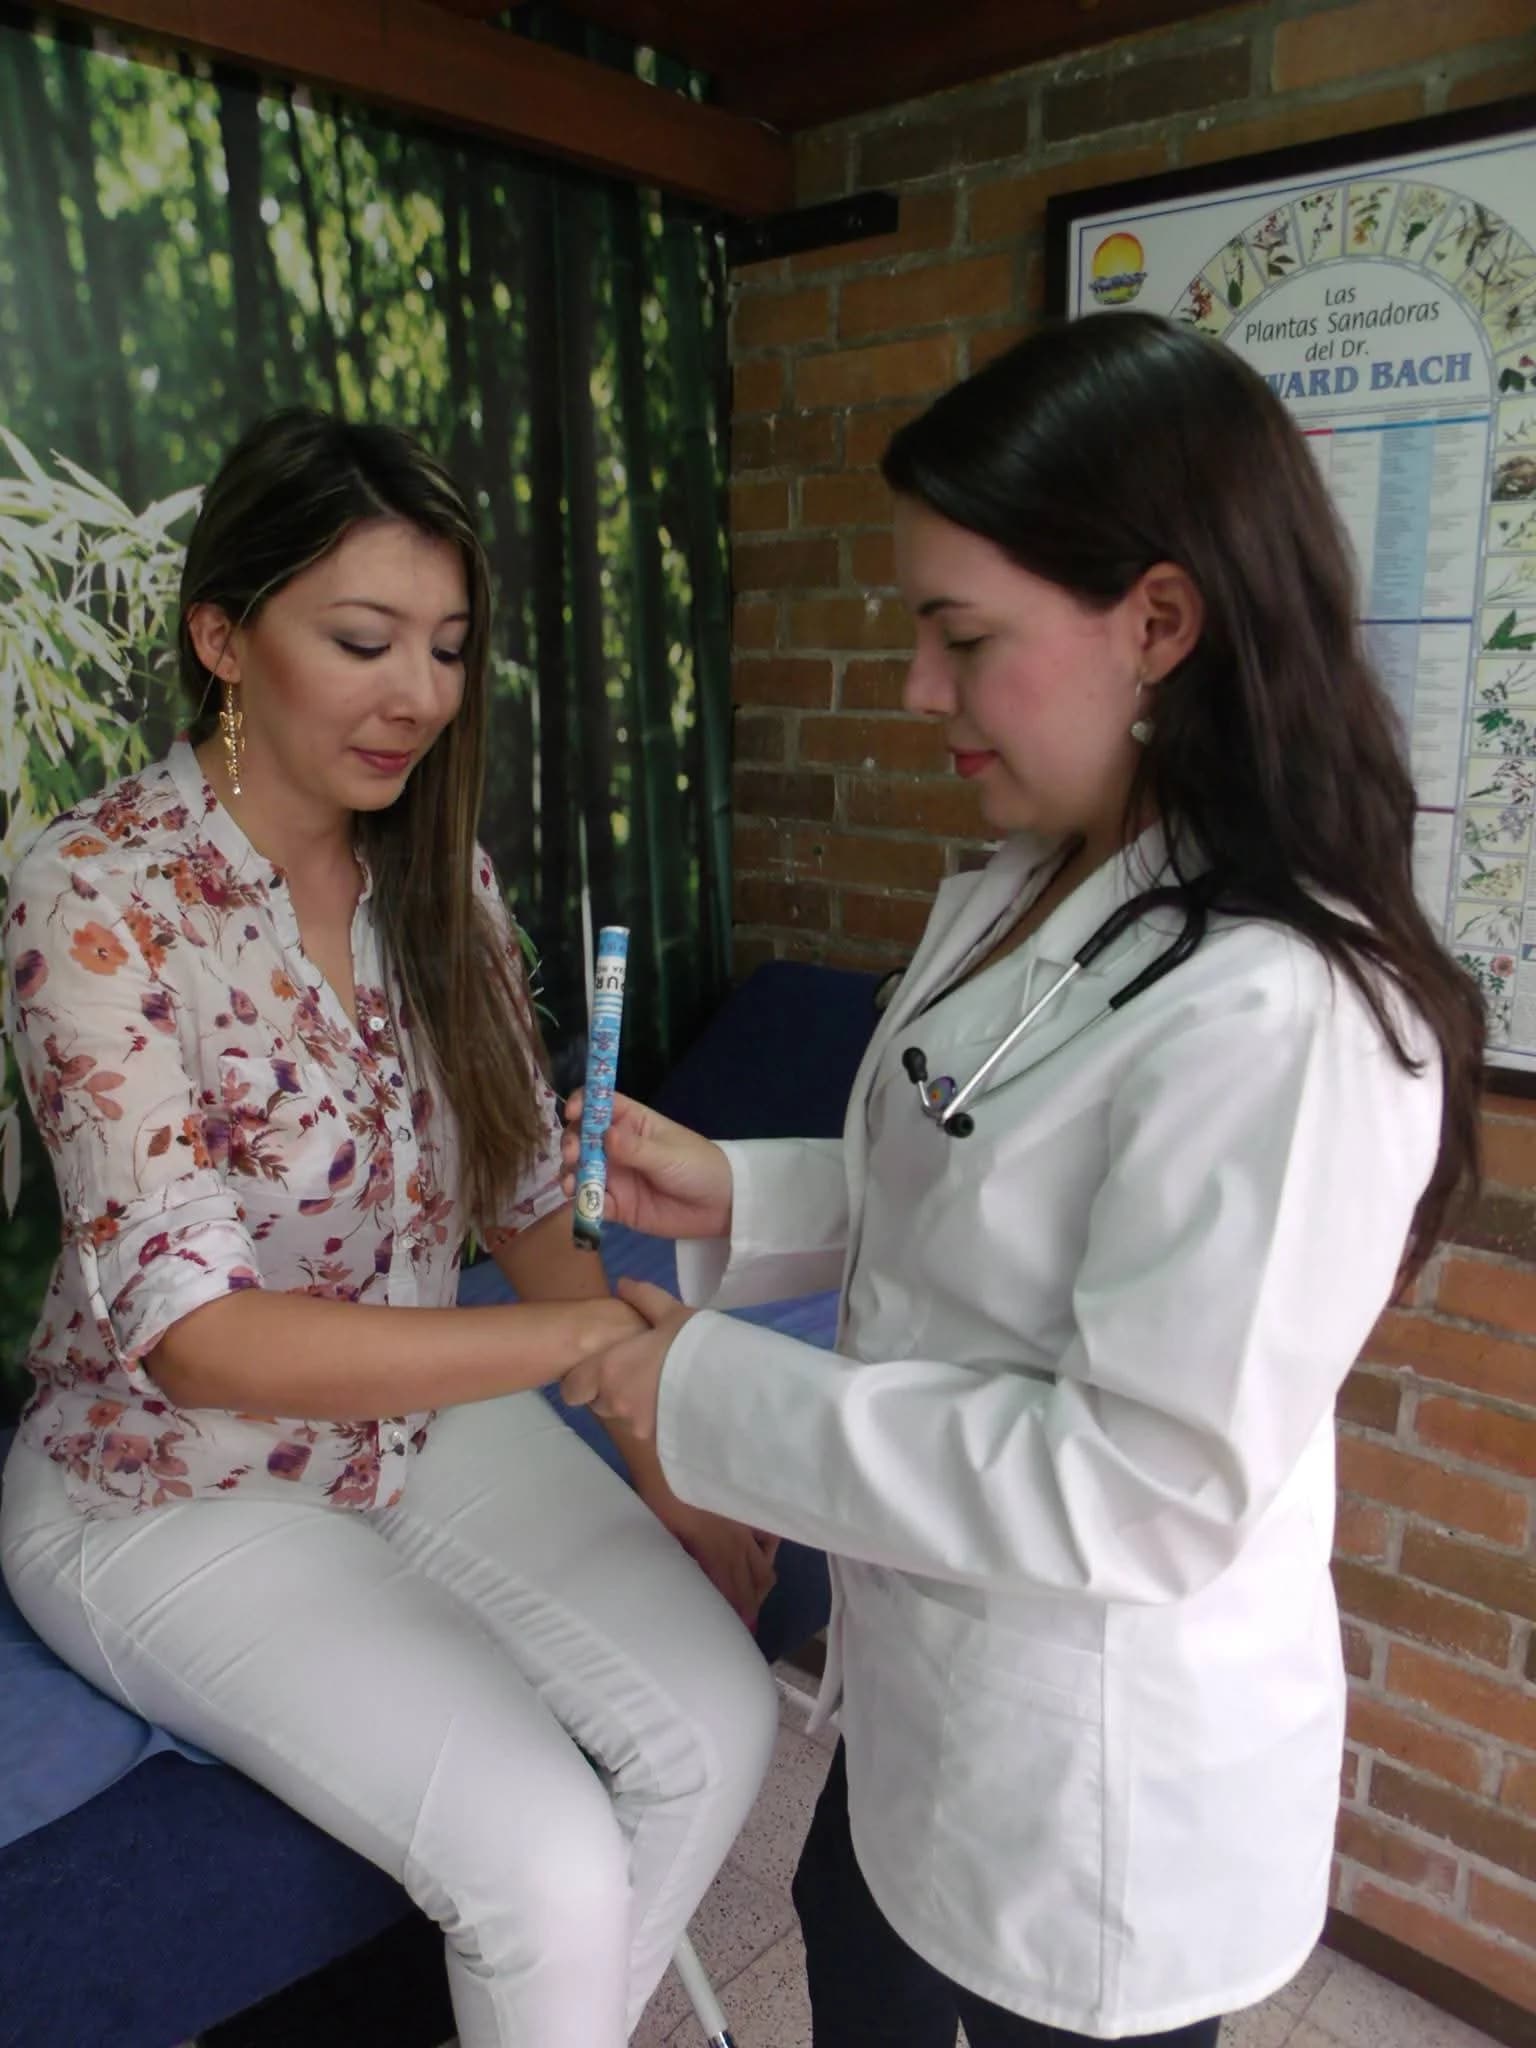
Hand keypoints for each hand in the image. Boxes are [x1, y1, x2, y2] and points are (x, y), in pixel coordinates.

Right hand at [560, 1091, 732, 1240]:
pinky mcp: (616, 1205)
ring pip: (580, 1170)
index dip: (582, 1103)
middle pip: (582, 1137)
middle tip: (572, 1155)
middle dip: (571, 1143)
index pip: (600, 1104)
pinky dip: (581, 1202)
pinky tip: (579, 1203)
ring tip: (571, 1183)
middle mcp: (617, 1147)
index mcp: (632, 1123)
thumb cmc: (698, 1166)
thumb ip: (636, 1149)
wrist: (720, 1207)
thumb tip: (605, 1134)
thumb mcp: (668, 1155)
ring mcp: (614, 1176)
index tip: (572, 1112)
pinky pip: (591, 1202)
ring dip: (570, 1173)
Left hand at [561, 1277, 690, 1439]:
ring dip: (636, 1405)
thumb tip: (623, 1284)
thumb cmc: (693, 1345)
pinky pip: (650, 1429)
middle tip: (639, 1372)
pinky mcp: (660, 1441)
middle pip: (599, 1404)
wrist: (729, 1386)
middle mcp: (616, 1403)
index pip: (572, 1390)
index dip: (583, 1380)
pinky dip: (657, 1418)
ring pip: (625, 1418)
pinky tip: (678, 1403)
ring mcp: (638, 1426)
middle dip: (612, 1390)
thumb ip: (643, 1298)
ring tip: (663, 1387)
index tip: (603, 1368)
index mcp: (609, 1370)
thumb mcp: (672, 1313)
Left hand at [639, 1481, 778, 1628]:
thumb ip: (683, 1562)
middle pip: (754, 1582)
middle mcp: (739, 1541)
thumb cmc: (659, 1493)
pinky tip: (761, 1553)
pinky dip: (768, 1549)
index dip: (741, 1615)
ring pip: (765, 1563)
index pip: (735, 1594)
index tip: (742, 1632)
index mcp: (716, 1552)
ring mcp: (747, 1521)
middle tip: (747, 1623)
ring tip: (752, 1594)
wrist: (670, 1449)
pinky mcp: (748, 1504)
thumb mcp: (664, 1534)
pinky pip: (769, 1534)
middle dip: (751, 1605)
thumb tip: (693, 1585)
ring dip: (760, 1583)